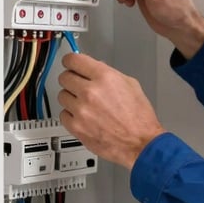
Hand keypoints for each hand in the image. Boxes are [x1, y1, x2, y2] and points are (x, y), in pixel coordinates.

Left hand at [57, 53, 165, 169]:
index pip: (73, 60)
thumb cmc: (139, 118)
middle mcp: (91, 92)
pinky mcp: (76, 127)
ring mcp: (82, 110)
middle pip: (64, 77)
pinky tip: (84, 117)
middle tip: (79, 86)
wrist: (141, 143)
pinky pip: (63, 115)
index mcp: (105, 77)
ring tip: (86, 105)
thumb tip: (93, 69)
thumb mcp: (131, 85)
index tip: (70, 64)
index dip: (71, 61)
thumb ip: (108, 74)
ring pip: (62, 96)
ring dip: (71, 99)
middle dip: (72, 80)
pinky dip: (71, 115)